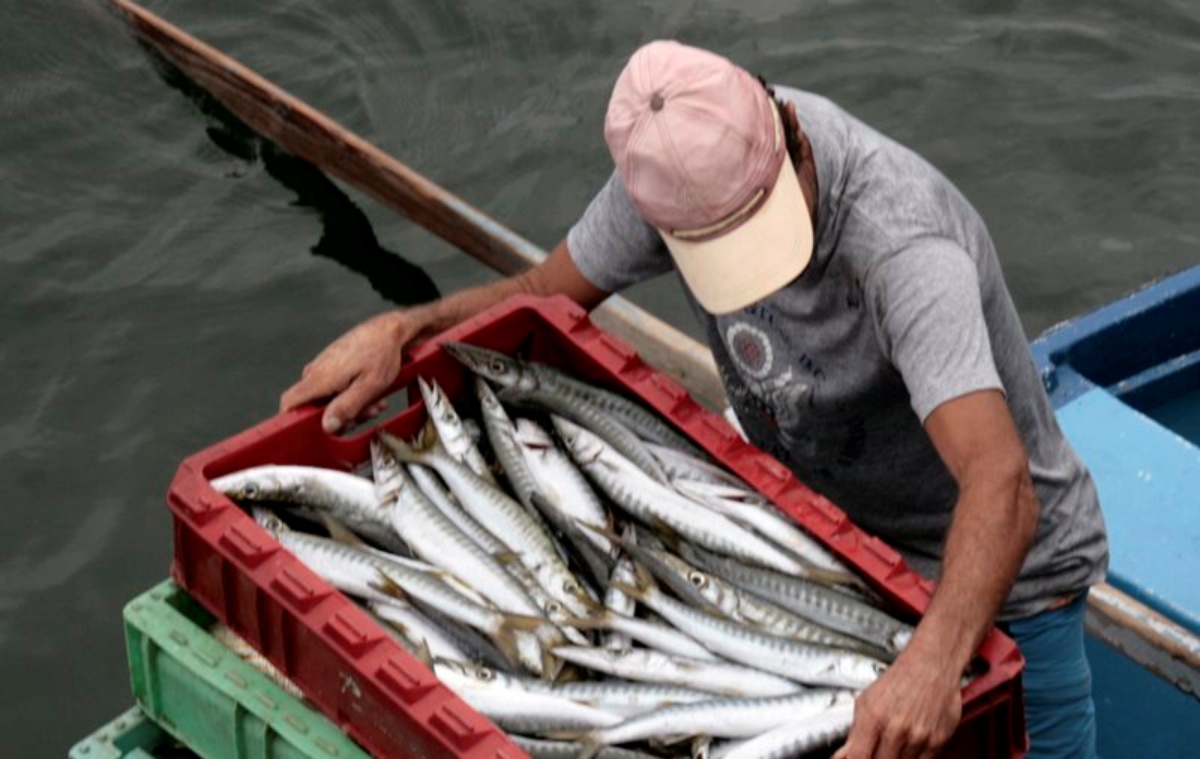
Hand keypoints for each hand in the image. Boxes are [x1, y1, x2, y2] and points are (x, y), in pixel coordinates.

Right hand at [279, 310, 416, 432]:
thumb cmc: (382, 353)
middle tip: (367, 413)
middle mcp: (316, 371)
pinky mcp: (332, 366)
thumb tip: (327, 426)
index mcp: (319, 377)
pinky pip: (335, 388)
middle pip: (314, 407)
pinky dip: (352, 395)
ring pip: (328, 399)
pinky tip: (372, 394)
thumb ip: (347, 407)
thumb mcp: (370, 386)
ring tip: (376, 402)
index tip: (318, 429)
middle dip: (340, 417)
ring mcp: (323, 368)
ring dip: (351, 407)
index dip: (296, 420)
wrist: (390, 330)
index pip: (289, 403)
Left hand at [833, 642, 961, 758]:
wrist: (931, 664)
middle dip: (877, 758)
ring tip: (894, 743)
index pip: (859, 758)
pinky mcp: (938, 741)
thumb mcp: (866, 702)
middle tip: (877, 748)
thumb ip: (854, 734)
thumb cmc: (898, 680)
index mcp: (874, 718)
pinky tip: (910, 745)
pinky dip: (914, 757)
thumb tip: (843, 756)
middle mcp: (897, 729)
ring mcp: (919, 737)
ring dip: (895, 757)